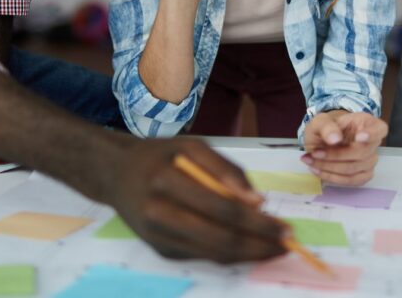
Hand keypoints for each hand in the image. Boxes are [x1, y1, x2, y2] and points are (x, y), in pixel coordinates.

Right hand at [104, 135, 287, 262]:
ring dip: (249, 255)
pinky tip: (248, 246)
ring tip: (274, 248)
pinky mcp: (161, 251)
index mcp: (167, 181)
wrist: (115, 174)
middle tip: (286, 244)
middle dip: (259, 245)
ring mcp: (159, 238)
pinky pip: (202, 256)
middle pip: (220, 239)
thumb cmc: (160, 155)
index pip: (222, 209)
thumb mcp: (192, 146)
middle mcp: (159, 214)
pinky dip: (229, 253)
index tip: (285, 227)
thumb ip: (226, 170)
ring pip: (213, 254)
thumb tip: (258, 202)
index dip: (257, 223)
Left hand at [301, 110, 386, 185]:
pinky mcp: (363, 175)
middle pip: (362, 153)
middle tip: (314, 153)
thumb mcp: (320, 121)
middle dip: (335, 155)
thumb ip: (326, 126)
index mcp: (367, 123)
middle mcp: (373, 143)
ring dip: (330, 168)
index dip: (372, 134)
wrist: (322, 142)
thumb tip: (335, 139)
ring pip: (354, 169)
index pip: (379, 129)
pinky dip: (332, 177)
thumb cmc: (325, 129)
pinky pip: (351, 181)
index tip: (359, 137)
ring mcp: (370, 160)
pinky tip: (318, 171)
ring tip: (311, 162)